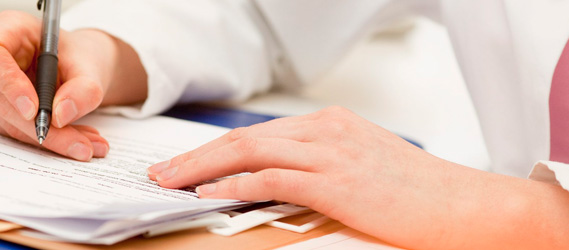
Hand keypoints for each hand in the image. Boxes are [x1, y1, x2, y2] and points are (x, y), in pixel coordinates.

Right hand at [0, 11, 146, 160]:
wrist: (79, 67)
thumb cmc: (79, 56)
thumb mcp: (91, 66)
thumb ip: (83, 88)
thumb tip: (60, 115)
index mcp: (9, 29)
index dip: (7, 84)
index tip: (34, 110)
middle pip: (0, 99)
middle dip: (40, 127)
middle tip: (80, 145)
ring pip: (9, 123)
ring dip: (52, 139)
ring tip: (89, 144)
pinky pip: (16, 133)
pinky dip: (49, 142)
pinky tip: (76, 141)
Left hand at [147, 106, 476, 247]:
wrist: (463, 205)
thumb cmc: (415, 192)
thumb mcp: (362, 165)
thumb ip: (319, 165)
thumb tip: (275, 180)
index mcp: (329, 124)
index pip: (259, 133)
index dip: (218, 148)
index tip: (190, 162)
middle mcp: (325, 130)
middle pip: (244, 137)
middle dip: (198, 155)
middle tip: (164, 171)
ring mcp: (330, 152)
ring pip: (249, 152)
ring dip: (203, 168)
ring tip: (172, 183)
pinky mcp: (336, 180)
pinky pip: (270, 178)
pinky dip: (234, 184)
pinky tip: (210, 192)